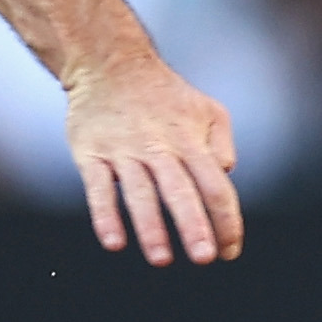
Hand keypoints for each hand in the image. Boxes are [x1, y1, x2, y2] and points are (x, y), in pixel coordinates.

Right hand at [64, 53, 244, 266]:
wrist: (110, 63)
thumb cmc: (165, 93)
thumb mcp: (208, 109)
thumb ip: (222, 144)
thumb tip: (225, 176)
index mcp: (190, 140)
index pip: (215, 185)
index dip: (226, 220)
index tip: (229, 251)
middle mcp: (158, 146)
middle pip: (180, 190)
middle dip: (194, 225)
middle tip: (204, 257)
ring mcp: (123, 150)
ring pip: (139, 193)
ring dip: (151, 227)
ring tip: (161, 258)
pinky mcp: (91, 153)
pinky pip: (98, 188)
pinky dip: (105, 216)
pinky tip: (115, 242)